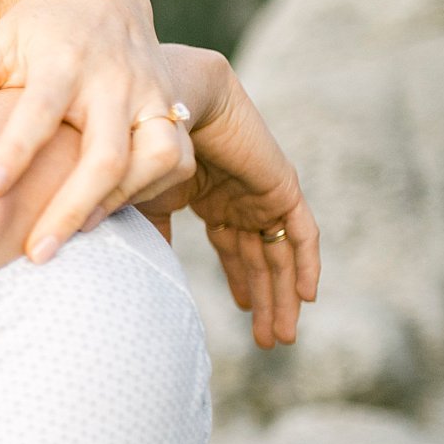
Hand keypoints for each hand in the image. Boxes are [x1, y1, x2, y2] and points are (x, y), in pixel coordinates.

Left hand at [0, 0, 181, 260]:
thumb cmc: (34, 29)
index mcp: (62, 61)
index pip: (40, 110)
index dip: (16, 150)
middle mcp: (113, 79)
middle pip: (104, 154)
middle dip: (71, 208)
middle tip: (35, 254)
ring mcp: (149, 94)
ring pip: (151, 160)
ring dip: (113, 204)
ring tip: (71, 238)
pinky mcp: (171, 108)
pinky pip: (174, 160)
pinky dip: (145, 192)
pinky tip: (103, 214)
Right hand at [135, 47, 319, 347]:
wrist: (166, 103)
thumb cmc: (142, 145)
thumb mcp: (141, 204)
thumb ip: (147, 238)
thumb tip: (137, 277)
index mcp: (212, 200)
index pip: (234, 252)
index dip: (240, 285)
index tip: (240, 319)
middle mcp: (241, 199)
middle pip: (261, 259)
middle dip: (265, 301)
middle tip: (267, 341)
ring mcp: (262, 194)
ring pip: (280, 255)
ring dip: (281, 296)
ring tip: (280, 337)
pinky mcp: (280, 187)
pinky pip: (301, 233)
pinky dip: (305, 264)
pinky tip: (305, 298)